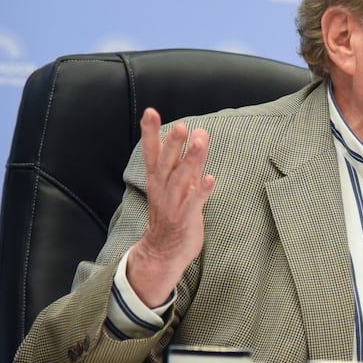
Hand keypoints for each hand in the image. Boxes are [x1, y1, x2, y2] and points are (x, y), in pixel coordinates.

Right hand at [127, 108, 215, 306]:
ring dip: (192, 160)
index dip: (150, 132)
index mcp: (158, 179)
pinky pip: (194, 202)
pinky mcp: (185, 218)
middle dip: (173, 144)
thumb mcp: (180, 184)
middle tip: (181, 126)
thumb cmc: (173, 213)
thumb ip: (191, 160)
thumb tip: (200, 133)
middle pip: (167, 162)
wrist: (163, 251)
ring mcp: (172, 203)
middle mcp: (162, 188)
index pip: (152, 151)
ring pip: (182, 178)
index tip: (150, 112)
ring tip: (201, 141)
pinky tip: (212, 178)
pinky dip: (202, 190)